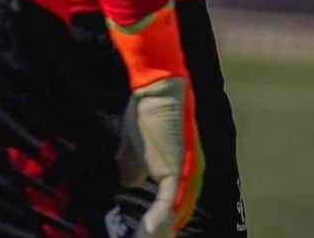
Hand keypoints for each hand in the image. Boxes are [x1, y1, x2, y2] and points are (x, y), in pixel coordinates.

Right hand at [117, 77, 202, 235]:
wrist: (154, 90)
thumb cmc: (144, 113)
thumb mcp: (132, 147)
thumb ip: (131, 168)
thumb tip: (128, 184)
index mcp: (174, 175)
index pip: (169, 207)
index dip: (155, 222)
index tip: (141, 232)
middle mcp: (186, 180)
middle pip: (173, 215)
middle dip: (158, 231)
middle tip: (140, 237)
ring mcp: (184, 176)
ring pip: (173, 214)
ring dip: (158, 229)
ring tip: (143, 237)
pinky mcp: (177, 170)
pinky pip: (170, 202)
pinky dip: (159, 218)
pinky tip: (148, 229)